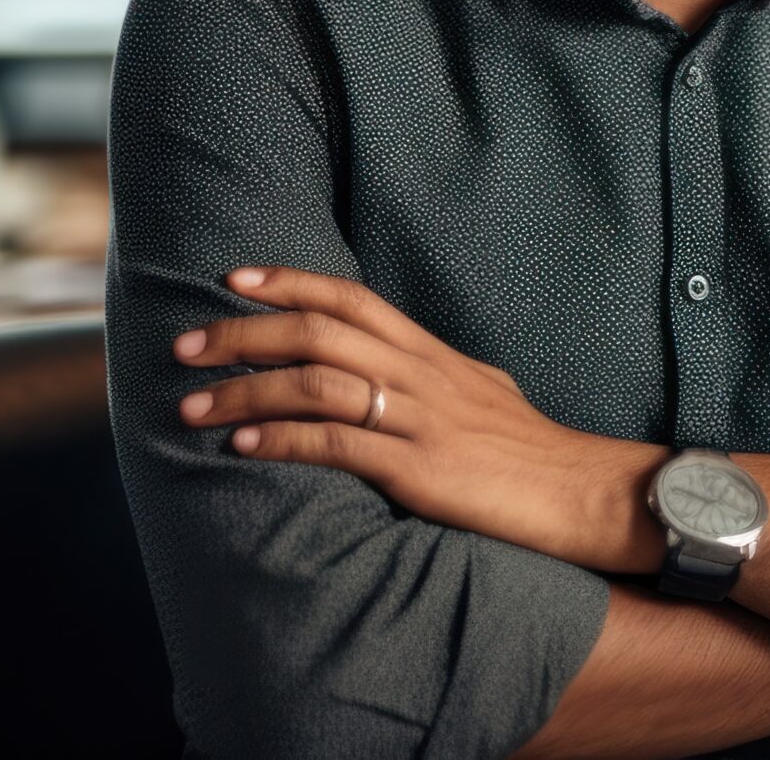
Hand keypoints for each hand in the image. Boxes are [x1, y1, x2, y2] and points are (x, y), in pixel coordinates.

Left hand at [173, 266, 663, 575]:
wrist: (582, 491)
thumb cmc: (531, 449)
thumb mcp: (482, 390)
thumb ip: (433, 374)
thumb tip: (394, 368)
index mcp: (432, 351)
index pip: (351, 297)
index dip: (289, 282)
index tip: (233, 279)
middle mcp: (421, 373)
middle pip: (319, 330)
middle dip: (243, 333)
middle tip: (187, 343)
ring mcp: (419, 418)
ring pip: (316, 383)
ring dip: (246, 391)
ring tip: (193, 404)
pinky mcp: (419, 468)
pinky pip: (338, 444)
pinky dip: (283, 441)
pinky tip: (245, 446)